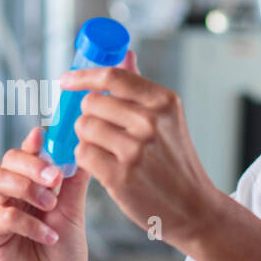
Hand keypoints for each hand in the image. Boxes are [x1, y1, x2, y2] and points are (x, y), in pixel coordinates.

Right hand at [0, 125, 92, 260]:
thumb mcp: (74, 211)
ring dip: (27, 188)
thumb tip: (82, 148)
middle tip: (54, 177)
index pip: (26, 155)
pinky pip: (3, 217)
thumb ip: (74, 181)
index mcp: (30, 186)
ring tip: (51, 205)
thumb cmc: (64, 254)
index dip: (31, 143)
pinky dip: (29, 224)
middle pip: (7, 162)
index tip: (43, 134)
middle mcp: (10, 196)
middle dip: (30, 164)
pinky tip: (48, 235)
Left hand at [63, 50, 222, 251]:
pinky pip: (82, 153)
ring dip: (86, 138)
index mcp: (163, 101)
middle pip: (91, 103)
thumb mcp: (167, 119)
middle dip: (88, 115)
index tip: (66, 80)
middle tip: (101, 131)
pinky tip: (103, 165)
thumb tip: (125, 53)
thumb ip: (140, 88)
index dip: (83, 76)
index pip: (112, 76)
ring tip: (106, 150)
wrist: (194, 207)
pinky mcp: (120, 175)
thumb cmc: (175, 161)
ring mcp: (134, 149)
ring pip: (84, 128)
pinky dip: (86, 158)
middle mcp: (150, 121)